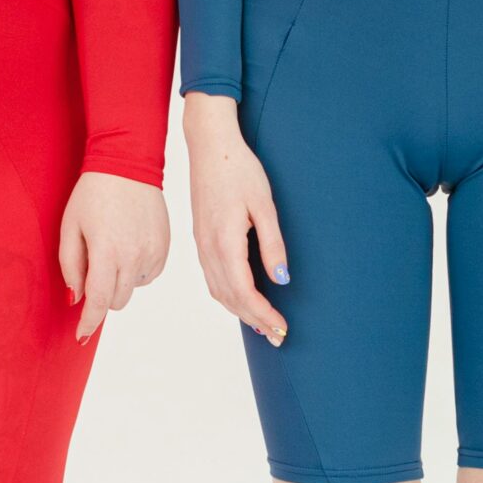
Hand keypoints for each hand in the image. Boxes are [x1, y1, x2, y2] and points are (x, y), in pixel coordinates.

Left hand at [58, 170, 170, 344]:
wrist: (128, 165)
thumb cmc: (92, 194)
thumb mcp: (70, 227)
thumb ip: (71, 266)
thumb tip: (77, 298)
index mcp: (106, 252)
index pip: (98, 301)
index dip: (88, 322)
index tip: (81, 336)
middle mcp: (133, 257)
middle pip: (116, 301)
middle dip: (101, 296)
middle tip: (93, 271)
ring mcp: (152, 254)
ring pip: (132, 290)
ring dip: (119, 283)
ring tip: (111, 250)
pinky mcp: (164, 249)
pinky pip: (148, 276)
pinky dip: (136, 271)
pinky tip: (127, 246)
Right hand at [183, 93, 288, 345]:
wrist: (209, 146)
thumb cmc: (239, 170)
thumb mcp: (264, 204)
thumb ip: (273, 244)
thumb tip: (282, 280)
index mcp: (224, 241)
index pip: (243, 291)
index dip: (263, 314)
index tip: (282, 328)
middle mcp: (208, 248)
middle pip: (230, 298)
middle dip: (255, 320)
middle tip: (279, 337)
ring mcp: (201, 245)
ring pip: (218, 292)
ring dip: (240, 312)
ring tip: (263, 326)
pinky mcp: (201, 239)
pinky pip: (212, 279)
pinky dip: (228, 297)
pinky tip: (242, 300)